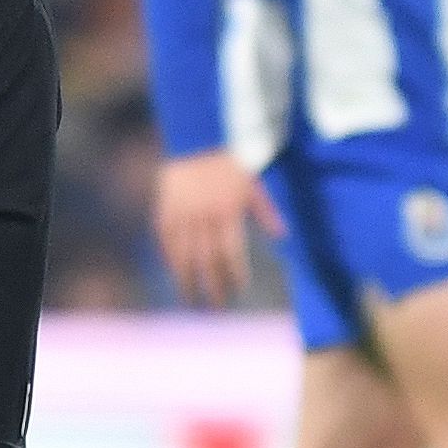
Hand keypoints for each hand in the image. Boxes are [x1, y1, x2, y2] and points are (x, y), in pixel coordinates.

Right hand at [153, 150, 286, 305]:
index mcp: (228, 211)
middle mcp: (203, 217)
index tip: (237, 290)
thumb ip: (266, 210)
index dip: (234, 275)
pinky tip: (175, 273)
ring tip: (190, 300)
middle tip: (215, 308)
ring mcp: (182, 215)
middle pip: (207, 261)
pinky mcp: (165, 211)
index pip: (231, 253)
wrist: (194, 139)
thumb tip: (283, 235)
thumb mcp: (252, 182)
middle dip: (211, 286)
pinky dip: (170, 259)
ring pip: (183, 256)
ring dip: (187, 281)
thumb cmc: (227, 162)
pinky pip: (166, 242)